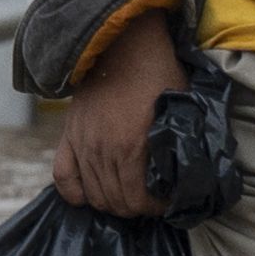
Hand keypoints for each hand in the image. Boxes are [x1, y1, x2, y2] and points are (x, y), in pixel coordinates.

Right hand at [53, 11, 185, 215]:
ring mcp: (82, 145)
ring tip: (129, 197)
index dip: (156, 208)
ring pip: (93, 195)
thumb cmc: (159, 76)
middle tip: (151, 201)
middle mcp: (103, 150)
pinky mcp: (68, 137)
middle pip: (116, 202)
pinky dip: (76, 193)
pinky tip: (91, 196)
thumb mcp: (181, 109)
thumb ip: (182, 144)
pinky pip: (63, 178)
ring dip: (113, 203)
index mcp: (133, 146)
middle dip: (137, 208)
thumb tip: (191, 174)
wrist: (122, 47)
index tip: (168, 204)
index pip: (138, 199)